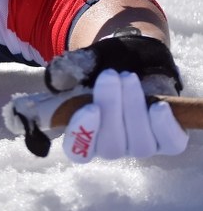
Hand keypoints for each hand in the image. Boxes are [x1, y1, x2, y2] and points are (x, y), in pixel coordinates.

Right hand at [47, 34, 186, 162]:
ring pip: (140, 144)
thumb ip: (61, 79)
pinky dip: (164, 127)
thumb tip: (41, 91)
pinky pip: (169, 144)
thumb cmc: (97, 66)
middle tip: (110, 75)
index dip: (83, 134)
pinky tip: (159, 107)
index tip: (90, 107)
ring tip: (128, 78)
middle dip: (112, 108)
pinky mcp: (166, 140)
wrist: (132, 59)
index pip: (78, 151)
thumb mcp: (75, 68)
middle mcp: (111, 146)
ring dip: (134, 109)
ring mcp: (139, 145)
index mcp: (83, 135)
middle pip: (111, 146)